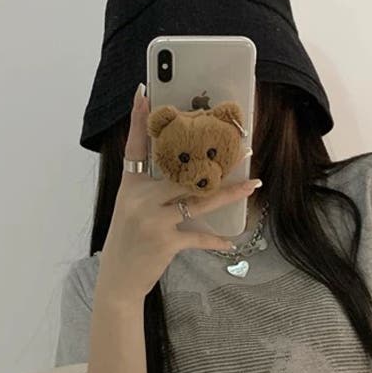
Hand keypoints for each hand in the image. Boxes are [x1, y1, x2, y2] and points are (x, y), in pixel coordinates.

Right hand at [97, 83, 260, 301]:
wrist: (118, 280)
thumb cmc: (128, 242)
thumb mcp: (131, 209)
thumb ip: (150, 189)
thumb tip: (182, 172)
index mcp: (130, 186)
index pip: (135, 146)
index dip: (140, 119)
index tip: (145, 92)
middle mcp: (140, 198)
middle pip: (182, 172)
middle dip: (214, 159)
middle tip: (241, 147)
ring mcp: (152, 220)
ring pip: (198, 200)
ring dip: (229, 194)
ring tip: (253, 184)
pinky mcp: (165, 242)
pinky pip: (198, 236)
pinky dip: (216, 241)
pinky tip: (232, 242)